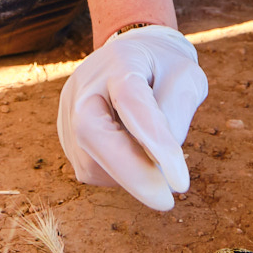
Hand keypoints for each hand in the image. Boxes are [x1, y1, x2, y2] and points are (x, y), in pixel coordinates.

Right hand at [56, 24, 207, 210]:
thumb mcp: (186, 77)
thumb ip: (177, 111)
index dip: (156, 143)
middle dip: (129, 172)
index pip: (133, 103)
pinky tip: (134, 155)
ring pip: (90, 160)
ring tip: (156, 157)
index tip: (180, 182)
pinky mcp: (65, 135)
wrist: (132, 52)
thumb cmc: (163, 67)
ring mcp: (67, 110)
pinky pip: (89, 169)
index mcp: (120, 62)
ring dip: (128, 174)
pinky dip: (117, 173)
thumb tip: (160, 161)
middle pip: (91, 132)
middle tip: (166, 200)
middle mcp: (85, 85)